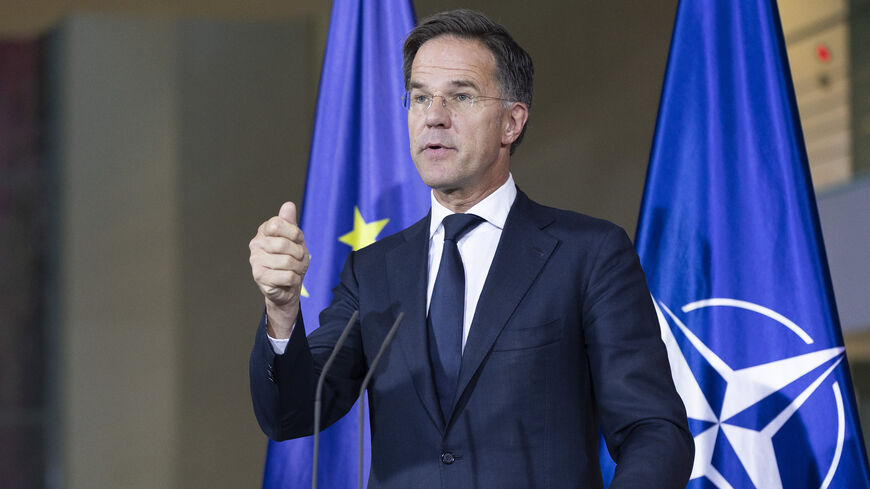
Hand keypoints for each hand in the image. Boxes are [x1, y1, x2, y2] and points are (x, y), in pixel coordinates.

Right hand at [249, 202, 309, 337]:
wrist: (288, 287)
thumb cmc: (292, 260)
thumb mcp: (295, 240)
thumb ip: (290, 223)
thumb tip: (288, 205)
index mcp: (264, 231)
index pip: (278, 224)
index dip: (294, 233)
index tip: (297, 241)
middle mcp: (256, 244)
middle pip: (283, 244)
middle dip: (298, 253)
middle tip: (298, 259)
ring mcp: (256, 261)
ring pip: (287, 261)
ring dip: (297, 268)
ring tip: (293, 270)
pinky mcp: (260, 277)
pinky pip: (287, 276)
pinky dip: (294, 279)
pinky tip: (288, 280)